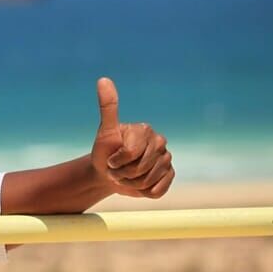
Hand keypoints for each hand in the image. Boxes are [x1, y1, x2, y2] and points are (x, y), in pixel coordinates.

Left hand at [91, 77, 174, 197]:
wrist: (108, 173)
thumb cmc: (104, 151)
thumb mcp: (105, 131)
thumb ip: (108, 107)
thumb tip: (103, 79)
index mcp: (146, 130)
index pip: (131, 153)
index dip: (116, 161)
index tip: (110, 158)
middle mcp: (160, 142)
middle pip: (140, 168)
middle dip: (123, 173)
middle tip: (117, 169)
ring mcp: (167, 159)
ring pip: (148, 180)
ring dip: (131, 183)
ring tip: (126, 176)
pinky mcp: (169, 176)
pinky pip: (158, 190)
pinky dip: (144, 192)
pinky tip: (139, 185)